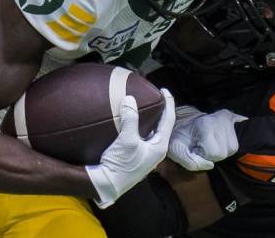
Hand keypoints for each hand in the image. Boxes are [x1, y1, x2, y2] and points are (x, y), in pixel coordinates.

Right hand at [86, 88, 175, 207]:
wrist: (105, 185)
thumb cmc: (120, 165)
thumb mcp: (127, 140)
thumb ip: (130, 118)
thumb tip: (130, 99)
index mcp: (160, 147)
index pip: (169, 121)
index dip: (169, 104)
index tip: (165, 90)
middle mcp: (155, 151)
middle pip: (162, 126)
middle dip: (160, 111)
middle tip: (155, 97)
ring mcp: (146, 155)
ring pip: (152, 132)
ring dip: (150, 119)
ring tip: (145, 107)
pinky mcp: (135, 157)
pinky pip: (141, 137)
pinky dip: (140, 126)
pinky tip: (131, 122)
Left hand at [168, 105, 246, 170]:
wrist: (182, 119)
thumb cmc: (179, 136)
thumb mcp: (176, 149)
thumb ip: (190, 162)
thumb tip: (210, 165)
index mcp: (204, 123)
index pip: (214, 153)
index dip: (203, 155)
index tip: (194, 148)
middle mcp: (220, 118)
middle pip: (224, 152)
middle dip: (212, 154)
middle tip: (202, 146)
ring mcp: (228, 118)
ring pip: (232, 148)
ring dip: (220, 150)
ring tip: (209, 143)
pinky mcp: (233, 118)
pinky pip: (236, 141)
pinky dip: (226, 145)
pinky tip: (216, 139)